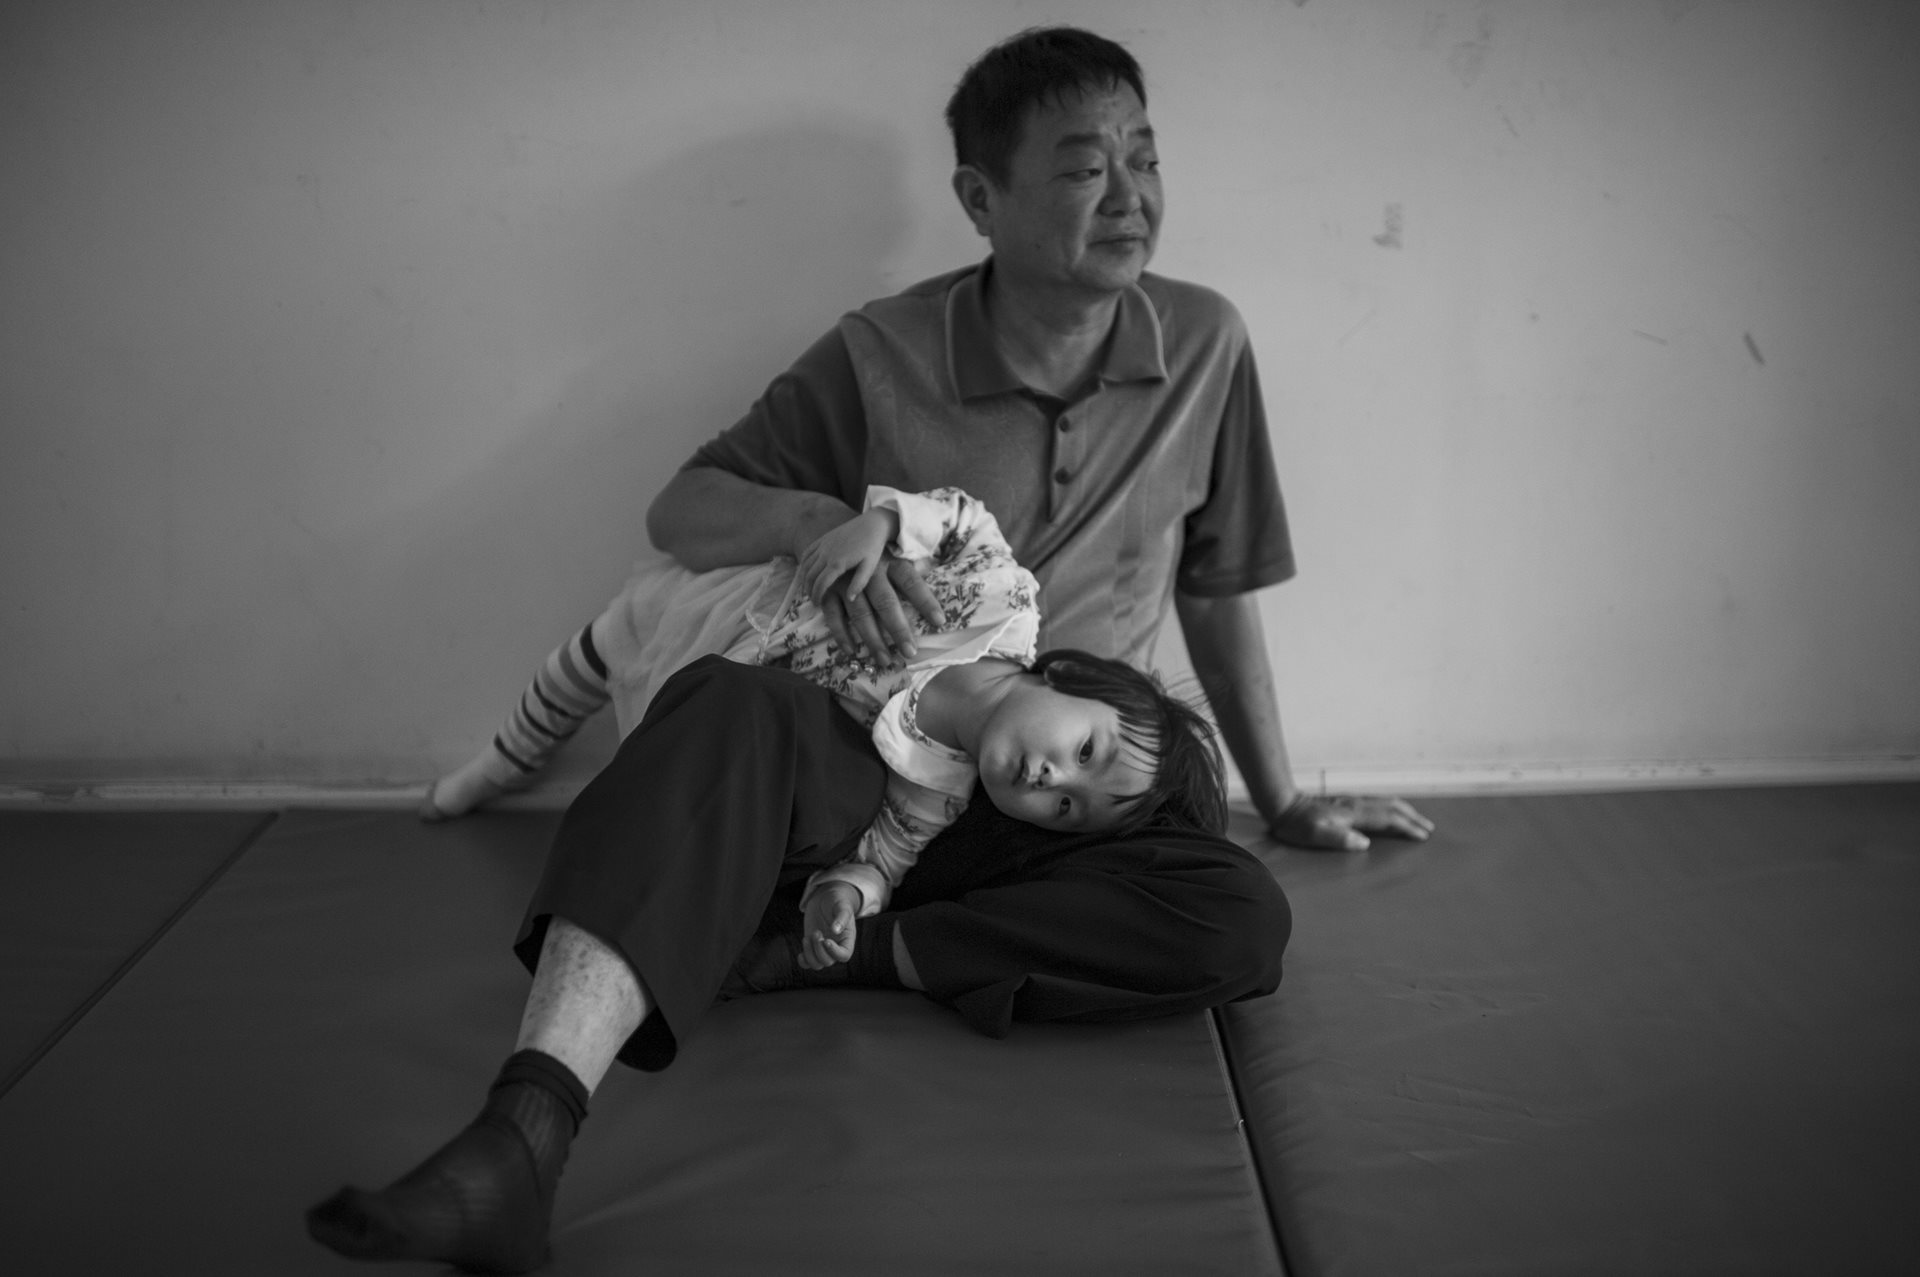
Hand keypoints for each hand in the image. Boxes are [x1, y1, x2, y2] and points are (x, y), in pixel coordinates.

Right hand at [798, 509, 895, 613]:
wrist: (872, 524)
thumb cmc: (873, 547)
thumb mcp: (870, 566)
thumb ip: (860, 583)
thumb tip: (850, 599)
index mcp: (838, 562)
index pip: (820, 584)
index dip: (817, 596)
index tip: (817, 605)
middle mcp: (826, 553)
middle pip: (810, 575)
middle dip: (809, 590)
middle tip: (813, 600)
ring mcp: (823, 545)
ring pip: (806, 565)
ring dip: (804, 579)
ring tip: (808, 589)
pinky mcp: (823, 539)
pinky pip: (808, 552)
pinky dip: (803, 564)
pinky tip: (805, 572)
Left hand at [799, 882, 860, 969]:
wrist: (826, 898)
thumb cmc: (838, 901)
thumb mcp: (842, 905)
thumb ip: (841, 917)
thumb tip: (835, 930)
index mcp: (847, 939)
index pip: (844, 955)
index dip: (835, 952)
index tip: (826, 940)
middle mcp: (836, 947)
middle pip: (828, 961)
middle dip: (819, 949)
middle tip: (816, 932)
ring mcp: (823, 948)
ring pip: (817, 964)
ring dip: (809, 954)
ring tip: (807, 937)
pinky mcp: (812, 946)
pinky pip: (807, 962)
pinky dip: (803, 960)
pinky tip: (803, 944)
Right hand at [818, 555, 944, 668]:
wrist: (837, 541)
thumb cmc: (875, 557)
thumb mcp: (895, 558)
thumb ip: (912, 576)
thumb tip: (934, 598)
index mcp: (890, 563)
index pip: (912, 582)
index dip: (926, 602)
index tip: (940, 622)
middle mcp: (869, 573)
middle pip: (886, 603)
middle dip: (899, 629)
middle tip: (910, 652)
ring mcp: (846, 582)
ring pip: (860, 614)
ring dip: (873, 639)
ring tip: (885, 660)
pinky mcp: (827, 591)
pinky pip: (833, 616)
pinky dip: (841, 635)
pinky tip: (851, 651)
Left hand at [1269, 793, 1434, 851]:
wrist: (1282, 804)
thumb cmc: (1295, 824)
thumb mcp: (1314, 835)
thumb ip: (1339, 839)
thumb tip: (1364, 843)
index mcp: (1353, 814)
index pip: (1387, 819)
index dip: (1407, 827)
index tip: (1423, 836)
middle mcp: (1356, 805)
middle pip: (1391, 807)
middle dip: (1412, 817)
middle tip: (1429, 828)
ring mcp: (1351, 802)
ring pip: (1385, 802)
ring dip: (1403, 810)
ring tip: (1416, 819)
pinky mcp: (1345, 803)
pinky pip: (1376, 803)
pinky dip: (1390, 807)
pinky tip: (1388, 812)